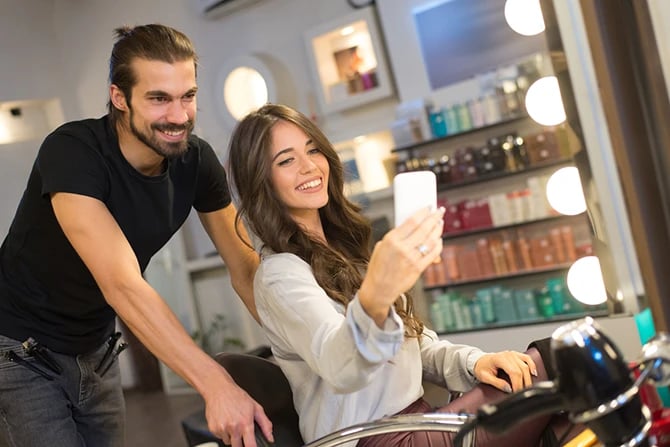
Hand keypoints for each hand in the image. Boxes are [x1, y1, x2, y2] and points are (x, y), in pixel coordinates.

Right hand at [203, 379, 273, 446]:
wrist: (219, 389)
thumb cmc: (237, 396)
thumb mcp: (255, 407)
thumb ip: (265, 424)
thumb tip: (270, 437)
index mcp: (245, 423)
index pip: (250, 445)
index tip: (253, 446)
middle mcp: (233, 427)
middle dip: (241, 442)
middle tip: (241, 431)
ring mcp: (222, 429)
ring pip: (229, 442)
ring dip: (231, 437)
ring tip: (232, 423)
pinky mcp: (213, 429)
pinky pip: (220, 437)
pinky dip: (223, 432)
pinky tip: (225, 421)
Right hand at [359, 206, 444, 324]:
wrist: (379, 289)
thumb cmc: (379, 267)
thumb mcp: (382, 247)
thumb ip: (397, 237)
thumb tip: (413, 228)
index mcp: (391, 240)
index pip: (412, 221)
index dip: (423, 212)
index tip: (428, 207)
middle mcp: (402, 248)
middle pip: (424, 228)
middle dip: (434, 217)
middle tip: (440, 211)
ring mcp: (412, 259)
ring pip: (431, 240)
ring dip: (438, 229)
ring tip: (440, 223)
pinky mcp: (418, 268)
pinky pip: (433, 254)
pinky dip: (438, 245)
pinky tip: (439, 240)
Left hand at [473, 351, 537, 392]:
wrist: (480, 361)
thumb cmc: (481, 367)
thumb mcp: (484, 377)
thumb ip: (496, 383)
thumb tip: (508, 389)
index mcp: (500, 359)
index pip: (514, 372)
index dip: (517, 384)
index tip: (516, 393)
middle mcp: (508, 355)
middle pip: (522, 370)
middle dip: (523, 384)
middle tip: (521, 393)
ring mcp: (513, 354)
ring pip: (526, 366)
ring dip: (528, 378)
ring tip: (527, 387)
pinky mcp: (516, 355)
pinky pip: (527, 359)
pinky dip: (532, 365)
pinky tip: (533, 373)